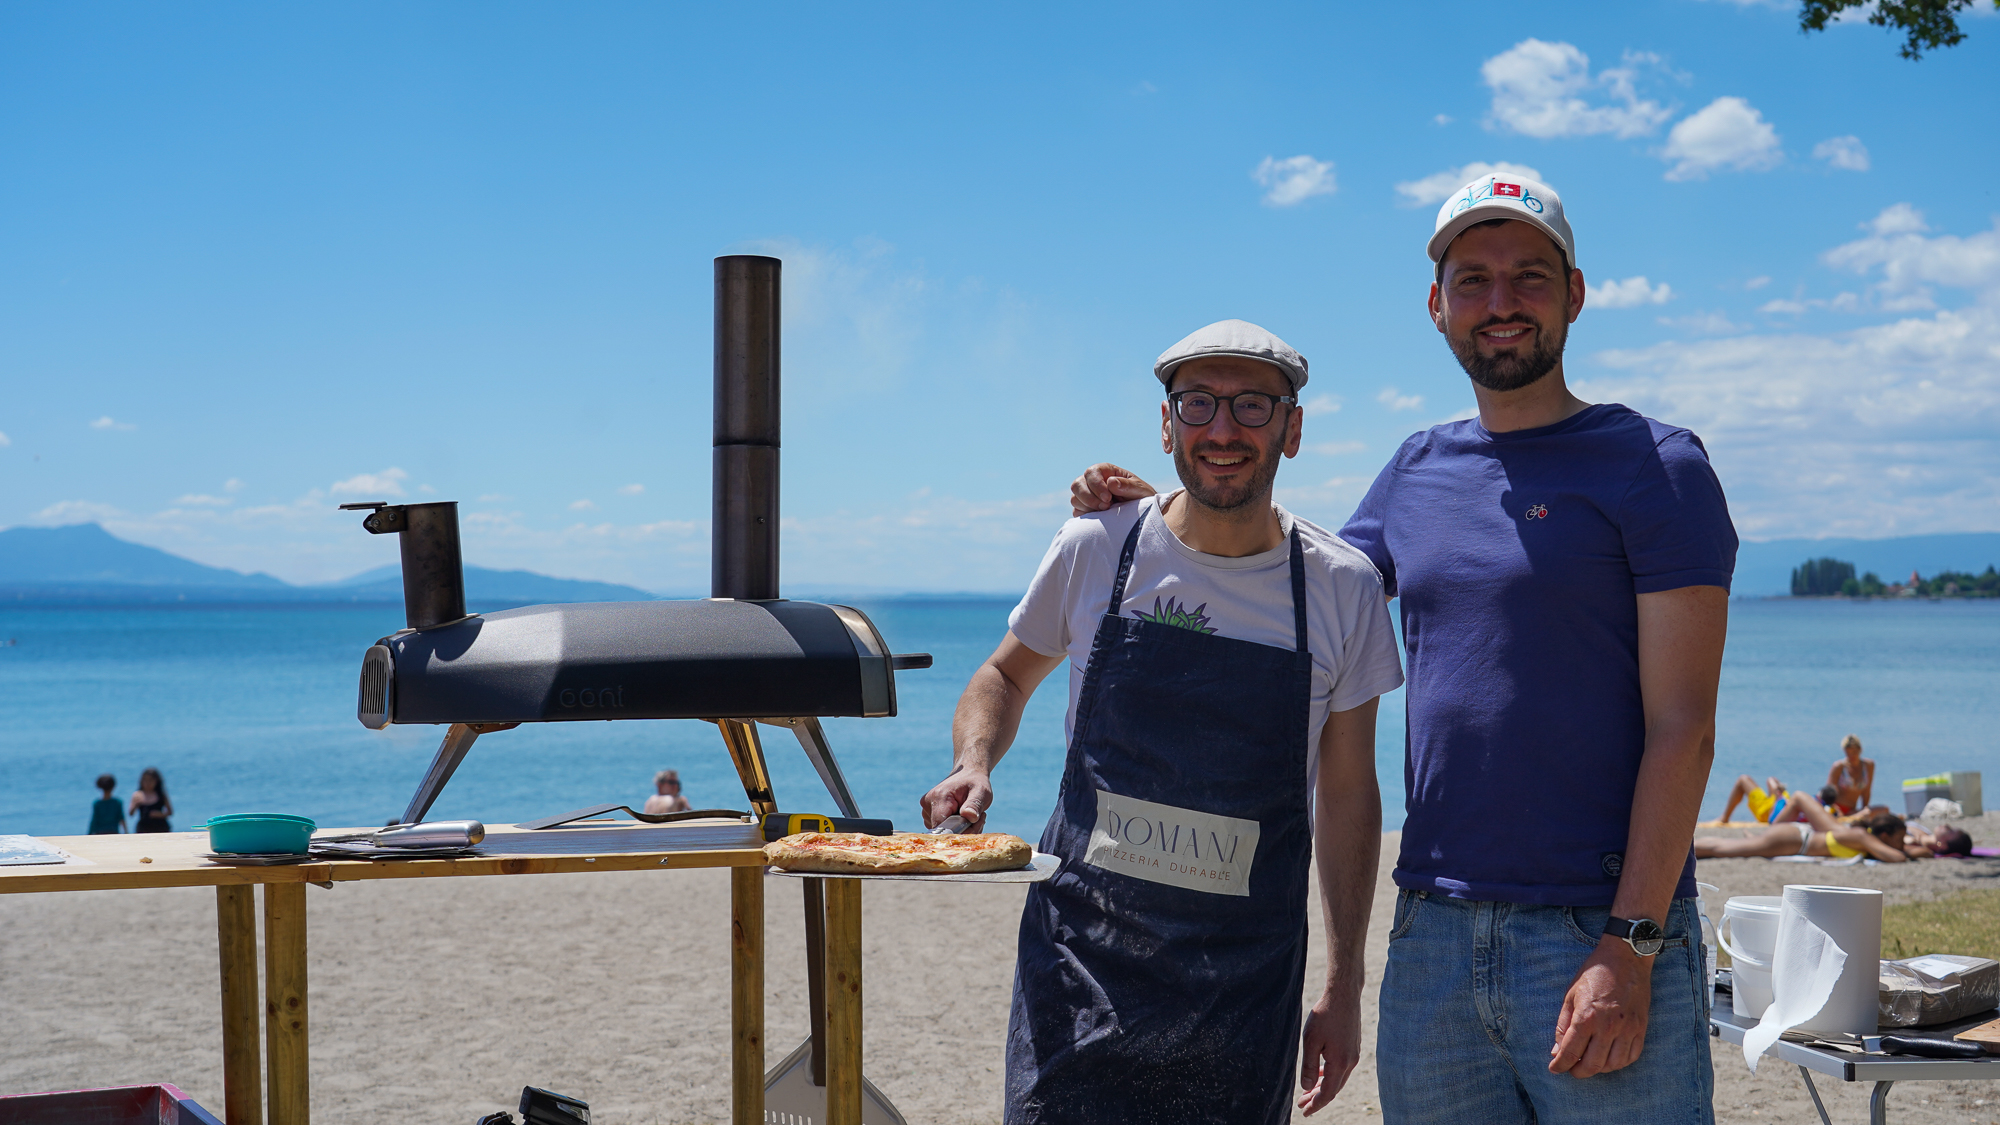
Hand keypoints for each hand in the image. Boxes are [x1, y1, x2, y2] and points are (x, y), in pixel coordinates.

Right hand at [920, 764, 992, 828]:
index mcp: (940, 796)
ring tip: (971, 816)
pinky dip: (954, 827)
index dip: (958, 832)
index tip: (974, 824)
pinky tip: (964, 818)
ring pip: (942, 831)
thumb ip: (974, 804)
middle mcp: (928, 803)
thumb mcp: (981, 791)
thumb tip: (970, 817)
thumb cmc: (975, 782)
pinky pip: (941, 828)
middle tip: (979, 818)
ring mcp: (926, 808)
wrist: (967, 774)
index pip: (942, 826)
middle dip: (963, 830)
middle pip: (943, 830)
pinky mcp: (928, 813)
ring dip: (960, 829)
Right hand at [1070, 463, 1155, 515]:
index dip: (1096, 485)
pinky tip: (1100, 517)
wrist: (1143, 515)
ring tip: (1105, 512)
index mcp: (1105, 471)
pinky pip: (1077, 512)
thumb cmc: (1142, 498)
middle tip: (1106, 506)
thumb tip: (1111, 482)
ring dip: (1088, 506)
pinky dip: (1086, 515)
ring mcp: (1087, 496)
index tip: (1108, 498)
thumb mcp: (1140, 490)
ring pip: (1075, 499)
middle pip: (1077, 485)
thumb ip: (1127, 485)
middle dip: (1089, 497)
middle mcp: (1093, 482)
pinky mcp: (1086, 509)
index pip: (1091, 473)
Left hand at [1296, 986, 1362, 1114]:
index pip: (1328, 1092)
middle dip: (1317, 1098)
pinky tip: (1319, 1074)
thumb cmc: (1325, 1015)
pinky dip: (1329, 1075)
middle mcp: (1350, 1062)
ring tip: (1308, 1092)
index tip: (1305, 1111)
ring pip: (1338, 1078)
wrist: (1343, 995)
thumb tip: (1307, 1087)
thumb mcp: (1311, 1041)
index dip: (1316, 1104)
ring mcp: (1353, 1054)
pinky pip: (1340, 1068)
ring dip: (1323, 1087)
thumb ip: (1309, 1066)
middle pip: (1334, 1088)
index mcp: (1340, 1063)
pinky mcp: (1352, 1047)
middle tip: (1302, 1104)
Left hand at [1549, 938, 1651, 1076]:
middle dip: (1578, 1072)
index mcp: (1586, 1017)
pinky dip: (1619, 1063)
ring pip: (1613, 1065)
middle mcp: (1608, 1026)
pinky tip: (1609, 1058)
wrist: (1625, 959)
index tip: (1554, 1069)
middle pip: (1592, 1065)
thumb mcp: (1570, 995)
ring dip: (1599, 1069)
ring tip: (1589, 1062)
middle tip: (1571, 1069)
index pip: (1570, 1052)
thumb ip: (1563, 1025)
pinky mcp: (1641, 1028)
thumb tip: (1557, 1050)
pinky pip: (1631, 1056)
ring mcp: (1627, 1029)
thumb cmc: (1594, 974)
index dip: (1560, 1065)